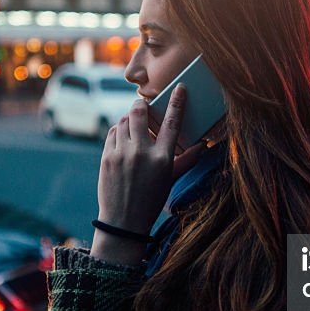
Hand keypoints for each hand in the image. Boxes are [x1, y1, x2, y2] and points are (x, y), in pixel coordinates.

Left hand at [91, 85, 205, 264]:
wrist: (123, 222)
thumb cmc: (150, 201)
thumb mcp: (171, 180)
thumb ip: (186, 160)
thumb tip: (203, 146)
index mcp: (162, 159)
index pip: (172, 123)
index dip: (177, 102)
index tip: (180, 89)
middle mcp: (141, 153)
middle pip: (139, 112)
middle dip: (141, 105)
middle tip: (144, 106)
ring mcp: (122, 154)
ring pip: (123, 120)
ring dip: (129, 118)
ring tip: (134, 126)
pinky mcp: (106, 157)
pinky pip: (112, 132)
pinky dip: (118, 130)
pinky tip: (123, 137)